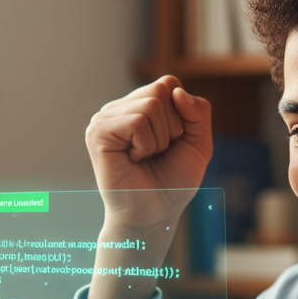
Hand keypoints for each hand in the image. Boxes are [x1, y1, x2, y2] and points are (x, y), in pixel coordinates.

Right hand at [85, 76, 212, 233]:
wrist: (155, 215)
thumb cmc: (173, 182)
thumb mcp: (198, 142)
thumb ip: (198, 111)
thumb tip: (176, 91)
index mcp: (138, 106)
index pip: (169, 83)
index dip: (182, 115)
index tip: (172, 143)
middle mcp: (118, 108)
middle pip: (162, 90)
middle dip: (172, 127)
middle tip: (157, 153)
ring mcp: (105, 119)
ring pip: (151, 105)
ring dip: (160, 140)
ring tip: (145, 157)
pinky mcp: (98, 132)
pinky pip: (138, 122)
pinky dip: (146, 145)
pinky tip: (134, 160)